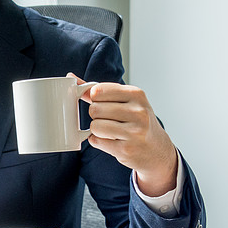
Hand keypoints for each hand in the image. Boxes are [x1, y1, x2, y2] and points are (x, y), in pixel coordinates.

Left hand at [69, 73, 178, 196]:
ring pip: (94, 126)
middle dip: (97, 116)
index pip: (98, 90)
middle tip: (111, 120)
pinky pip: (96, 141)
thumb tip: (71, 78)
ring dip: (97, 130)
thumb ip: (97, 90)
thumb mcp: (123, 100)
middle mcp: (138, 112)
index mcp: (136, 94)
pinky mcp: (126, 150)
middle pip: (94, 109)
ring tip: (112, 131)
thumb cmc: (136, 121)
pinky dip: (99, 141)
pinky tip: (114, 141)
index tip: (106, 104)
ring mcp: (134, 132)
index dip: (96, 99)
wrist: (156, 149)